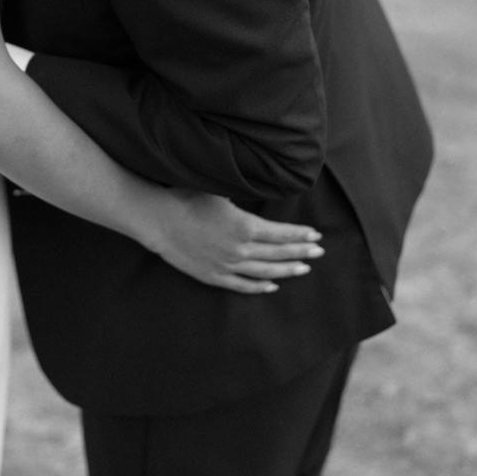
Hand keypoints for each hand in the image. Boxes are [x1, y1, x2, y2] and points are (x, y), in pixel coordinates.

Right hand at [149, 189, 323, 293]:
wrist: (157, 219)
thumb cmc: (187, 197)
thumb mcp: (220, 190)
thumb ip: (244, 196)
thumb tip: (261, 189)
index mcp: (244, 226)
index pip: (281, 234)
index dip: (299, 235)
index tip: (315, 235)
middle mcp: (240, 250)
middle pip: (278, 253)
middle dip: (301, 252)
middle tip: (319, 251)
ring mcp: (227, 266)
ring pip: (265, 272)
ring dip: (286, 270)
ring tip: (304, 268)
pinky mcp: (213, 276)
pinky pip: (242, 285)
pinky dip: (259, 286)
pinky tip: (272, 285)